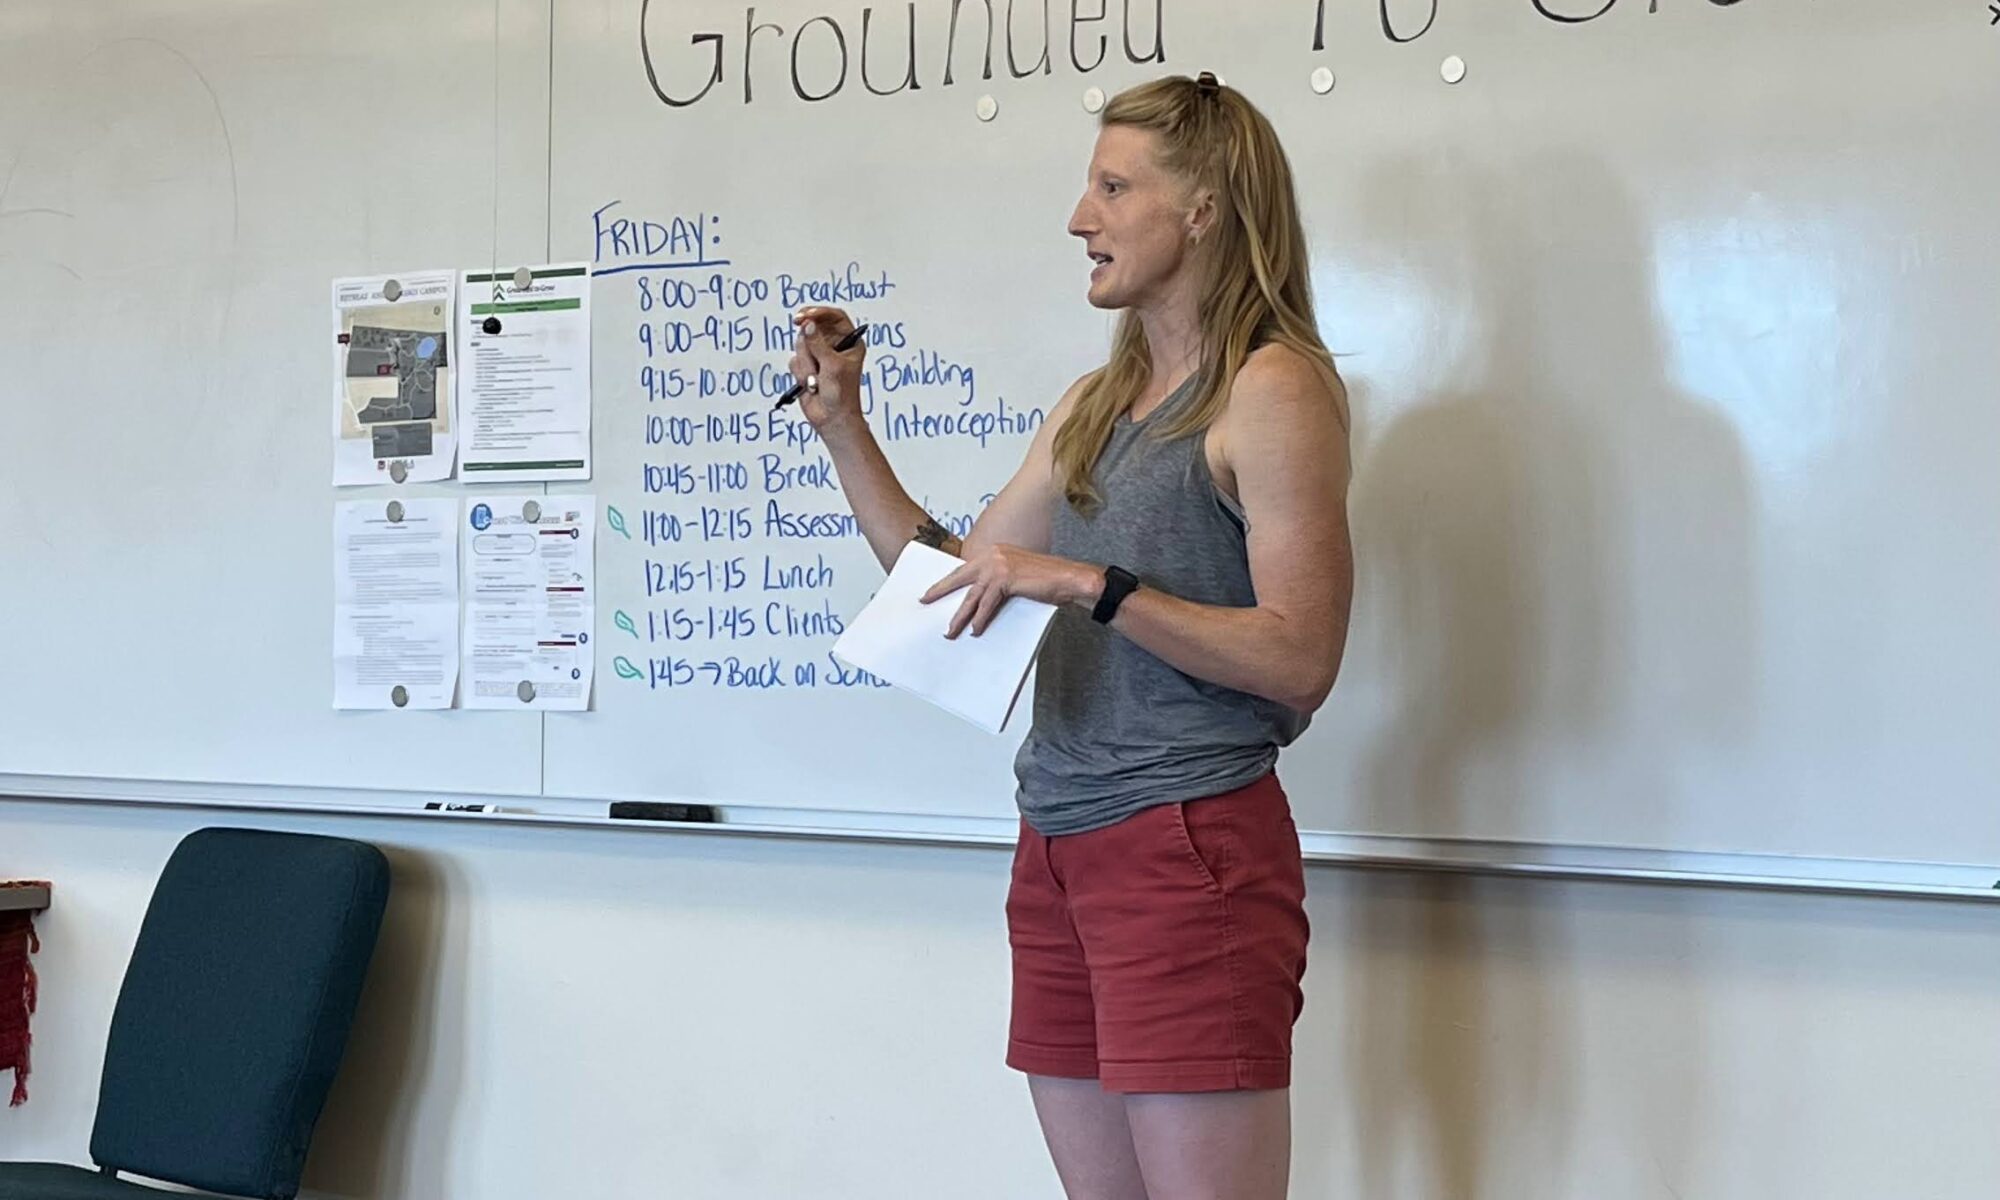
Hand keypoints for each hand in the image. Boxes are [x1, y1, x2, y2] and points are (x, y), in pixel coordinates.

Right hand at [787, 306, 866, 432]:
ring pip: (800, 345)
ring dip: (807, 364)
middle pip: (812, 329)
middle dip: (809, 346)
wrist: (832, 419)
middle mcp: (833, 346)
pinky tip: (811, 384)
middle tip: (813, 358)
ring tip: (817, 379)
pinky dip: (801, 373)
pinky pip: (795, 361)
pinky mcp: (806, 367)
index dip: (819, 313)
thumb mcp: (833, 366)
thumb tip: (807, 326)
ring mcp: (818, 356)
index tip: (804, 316)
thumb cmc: (842, 395)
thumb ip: (818, 344)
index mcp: (848, 341)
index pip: (834, 316)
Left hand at [921, 545, 1100, 638]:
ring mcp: (998, 566)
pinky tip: (976, 630)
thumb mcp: (1017, 575)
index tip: (934, 589)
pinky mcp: (1006, 579)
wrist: (1070, 578)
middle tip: (925, 600)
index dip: (949, 580)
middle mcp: (993, 555)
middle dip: (940, 590)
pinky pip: (987, 604)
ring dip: (960, 616)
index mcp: (994, 552)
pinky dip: (980, 619)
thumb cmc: (1048, 578)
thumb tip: (980, 600)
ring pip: (972, 596)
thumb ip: (998, 581)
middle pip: (960, 577)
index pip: (965, 568)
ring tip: (951, 631)